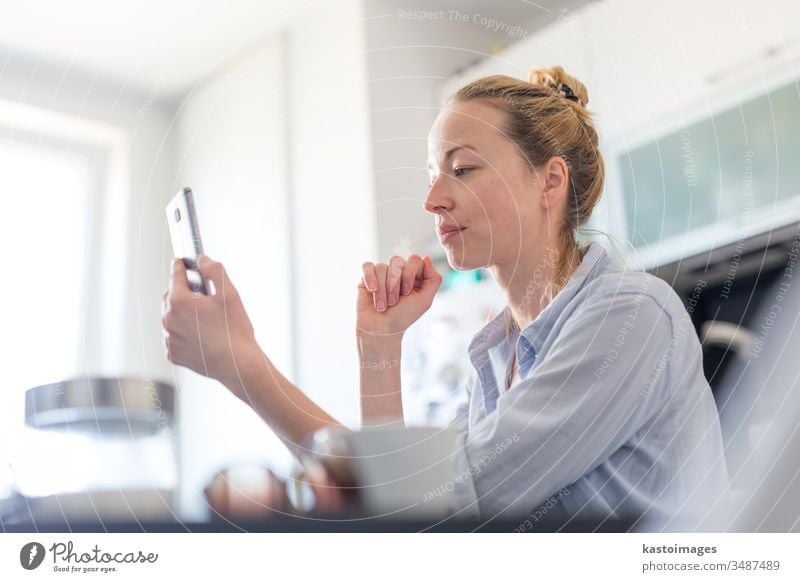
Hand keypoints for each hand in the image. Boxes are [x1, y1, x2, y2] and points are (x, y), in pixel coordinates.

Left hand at [161, 256, 260, 389]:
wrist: (238, 365)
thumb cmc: (235, 330)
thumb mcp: (229, 293)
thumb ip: (214, 271)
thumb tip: (202, 260)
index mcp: (179, 302)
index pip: (175, 275)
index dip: (181, 266)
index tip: (182, 261)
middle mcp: (169, 320)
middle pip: (170, 296)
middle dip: (182, 290)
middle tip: (201, 292)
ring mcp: (170, 338)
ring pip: (171, 317)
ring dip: (182, 313)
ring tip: (204, 317)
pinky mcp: (174, 354)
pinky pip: (174, 337)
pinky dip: (183, 333)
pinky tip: (201, 334)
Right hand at [357, 254, 442, 337]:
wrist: (380, 330)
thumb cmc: (403, 316)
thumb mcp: (425, 301)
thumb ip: (433, 279)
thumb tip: (427, 258)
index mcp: (413, 275)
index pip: (414, 259)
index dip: (410, 274)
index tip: (407, 292)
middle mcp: (398, 271)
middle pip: (397, 261)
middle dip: (395, 283)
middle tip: (394, 301)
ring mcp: (381, 273)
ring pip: (381, 267)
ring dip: (382, 290)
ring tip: (383, 306)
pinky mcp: (366, 277)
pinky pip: (367, 266)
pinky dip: (370, 279)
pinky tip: (371, 290)